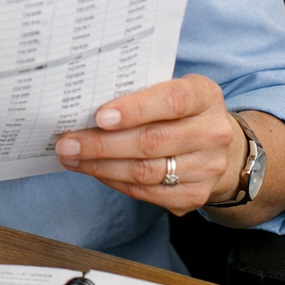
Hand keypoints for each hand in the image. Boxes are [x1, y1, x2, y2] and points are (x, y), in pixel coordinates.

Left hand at [54, 74, 245, 214]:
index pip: (172, 101)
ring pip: (146, 172)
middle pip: (152, 142)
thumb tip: (84, 106)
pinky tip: (96, 172)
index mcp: (205, 96)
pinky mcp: (196, 195)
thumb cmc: (177, 110)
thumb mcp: (168, 88)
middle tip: (67, 143)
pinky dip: (116, 182)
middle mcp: (213, 133)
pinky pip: (148, 193)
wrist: (217, 145)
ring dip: (102, 167)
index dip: (134, 110)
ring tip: (73, 158)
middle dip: (102, 144)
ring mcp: (208, 168)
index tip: (99, 117)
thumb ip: (137, 92)